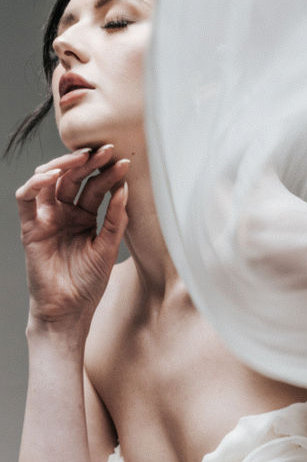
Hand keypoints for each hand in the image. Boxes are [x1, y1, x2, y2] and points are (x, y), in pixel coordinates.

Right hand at [15, 144, 128, 330]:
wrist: (69, 310)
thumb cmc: (88, 284)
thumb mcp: (109, 248)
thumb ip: (116, 220)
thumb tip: (124, 189)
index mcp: (84, 217)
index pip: (94, 187)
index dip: (108, 173)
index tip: (125, 162)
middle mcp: (64, 213)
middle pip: (73, 178)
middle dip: (89, 162)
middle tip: (107, 150)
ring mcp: (46, 218)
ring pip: (48, 180)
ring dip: (64, 165)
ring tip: (84, 157)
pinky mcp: (30, 227)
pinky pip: (26, 198)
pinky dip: (37, 183)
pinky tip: (54, 176)